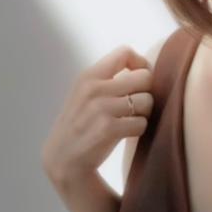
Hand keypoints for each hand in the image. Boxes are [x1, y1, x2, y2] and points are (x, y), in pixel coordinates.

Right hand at [41, 45, 152, 185]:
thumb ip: (108, 81)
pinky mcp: (109, 128)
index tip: (139, 83)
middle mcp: (95, 88)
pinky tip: (126, 134)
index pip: (125, 52)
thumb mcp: (86, 95)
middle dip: (147, 93)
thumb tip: (144, 71)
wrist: (64, 159)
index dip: (141, 66)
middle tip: (137, 107)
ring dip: (144, 114)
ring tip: (129, 122)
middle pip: (145, 77)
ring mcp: (101, 108)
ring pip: (147, 101)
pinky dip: (139, 130)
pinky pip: (142, 123)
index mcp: (89, 75)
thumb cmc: (81, 126)